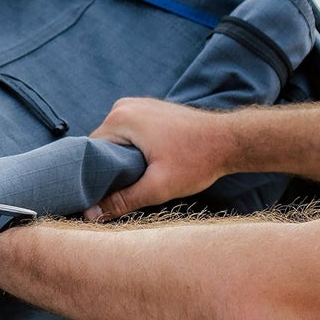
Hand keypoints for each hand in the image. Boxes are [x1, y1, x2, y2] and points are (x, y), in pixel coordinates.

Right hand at [87, 97, 234, 220]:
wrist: (230, 140)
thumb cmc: (198, 160)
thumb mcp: (158, 187)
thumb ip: (122, 200)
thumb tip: (90, 214)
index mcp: (120, 118)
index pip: (89, 152)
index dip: (92, 177)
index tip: (100, 196)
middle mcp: (125, 106)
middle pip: (101, 146)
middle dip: (109, 169)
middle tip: (123, 192)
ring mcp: (138, 106)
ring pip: (116, 141)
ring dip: (122, 161)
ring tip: (137, 180)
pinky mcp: (150, 111)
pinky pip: (130, 134)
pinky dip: (133, 151)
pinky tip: (146, 168)